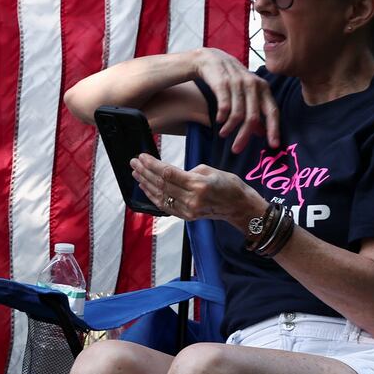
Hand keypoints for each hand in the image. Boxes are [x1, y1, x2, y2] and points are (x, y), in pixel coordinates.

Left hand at [132, 155, 266, 223]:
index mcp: (198, 184)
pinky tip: (145, 188)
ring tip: (135, 173)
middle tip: (134, 162)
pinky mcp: (186, 216)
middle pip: (162, 185)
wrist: (239, 206)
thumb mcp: (209, 170)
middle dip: (145, 172)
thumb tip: (170, 174)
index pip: (168, 173)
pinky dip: (153, 197)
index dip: (152, 165)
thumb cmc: (228, 185)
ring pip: (160, 196)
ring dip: (146, 184)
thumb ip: (187, 172)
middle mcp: (192, 199)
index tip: (142, 157)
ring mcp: (188, 210)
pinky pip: (165, 206)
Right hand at [193, 48, 279, 153]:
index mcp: (263, 88)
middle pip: (253, 117)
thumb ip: (256, 111)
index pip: (273, 111)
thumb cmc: (232, 80)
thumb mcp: (247, 93)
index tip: (274, 145)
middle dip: (244, 136)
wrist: (211, 60)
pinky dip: (222, 117)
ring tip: (223, 134)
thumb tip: (262, 133)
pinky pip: (225, 106)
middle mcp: (253, 85)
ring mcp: (238, 83)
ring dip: (230, 128)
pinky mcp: (223, 83)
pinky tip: (218, 121)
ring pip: (238, 114)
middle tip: (236, 149)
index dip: (274, 129)